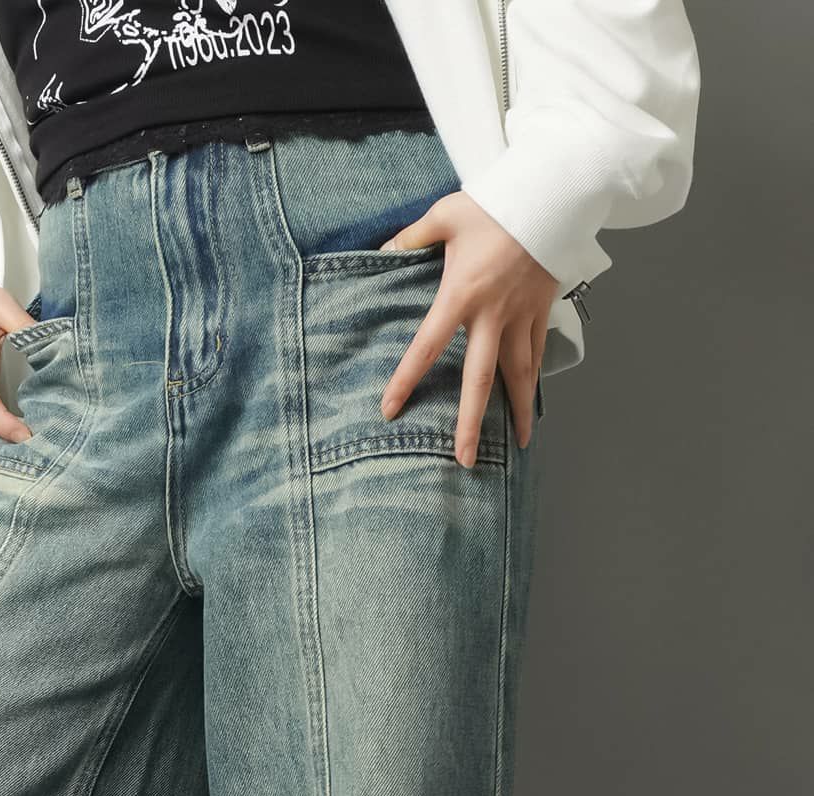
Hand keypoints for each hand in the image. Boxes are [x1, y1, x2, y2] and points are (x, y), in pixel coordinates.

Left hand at [377, 192, 559, 463]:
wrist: (557, 191)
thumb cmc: (498, 202)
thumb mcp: (446, 214)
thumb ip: (411, 238)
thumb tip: (380, 251)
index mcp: (462, 294)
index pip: (427, 346)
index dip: (406, 379)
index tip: (390, 410)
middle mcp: (493, 314)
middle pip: (480, 379)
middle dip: (472, 423)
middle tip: (466, 460)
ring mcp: (522, 315)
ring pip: (519, 374)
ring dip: (519, 411)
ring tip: (519, 444)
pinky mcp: (543, 309)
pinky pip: (538, 353)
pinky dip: (534, 379)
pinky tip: (530, 402)